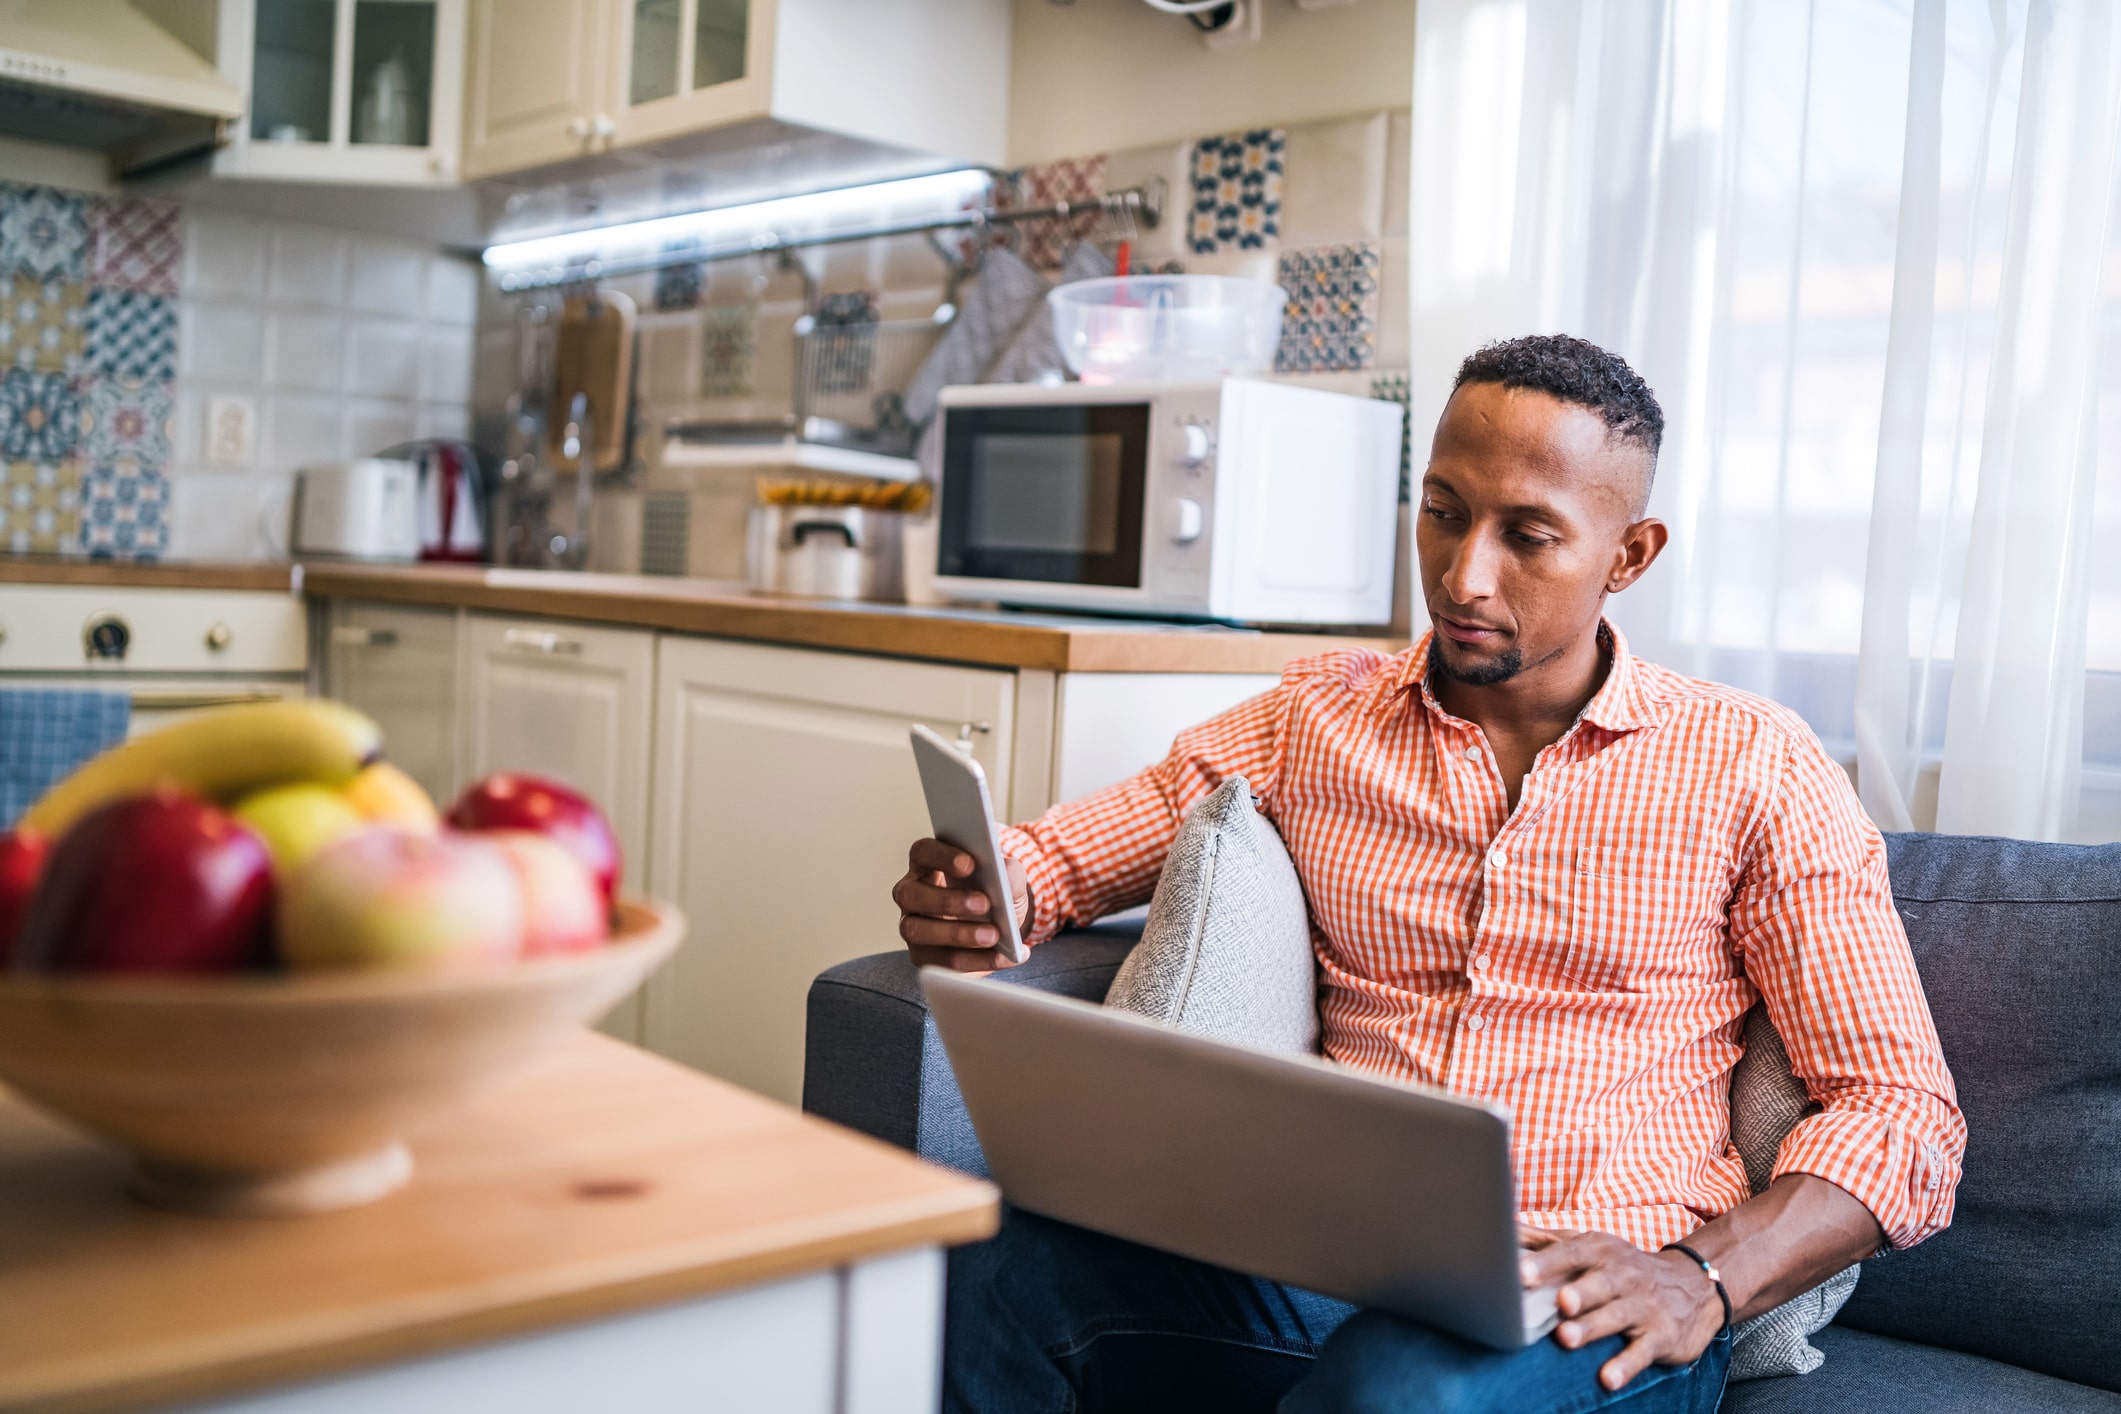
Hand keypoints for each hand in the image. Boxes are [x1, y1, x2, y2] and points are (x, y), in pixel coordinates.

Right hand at [892, 838, 1028, 973]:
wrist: (1002, 930)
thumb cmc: (996, 895)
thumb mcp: (1008, 881)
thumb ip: (1009, 872)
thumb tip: (1005, 873)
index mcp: (927, 864)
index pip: (923, 852)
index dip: (941, 856)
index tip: (970, 864)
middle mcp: (911, 894)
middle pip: (910, 894)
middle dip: (947, 900)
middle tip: (984, 903)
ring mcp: (912, 926)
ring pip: (917, 931)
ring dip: (958, 934)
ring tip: (994, 936)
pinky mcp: (922, 956)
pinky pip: (941, 962)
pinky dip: (977, 960)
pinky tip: (1005, 956)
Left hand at [1520, 1229, 1723, 1391]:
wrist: (1693, 1286)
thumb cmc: (1622, 1267)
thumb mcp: (1590, 1246)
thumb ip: (1544, 1242)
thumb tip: (1500, 1229)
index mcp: (1601, 1250)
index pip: (1572, 1253)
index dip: (1547, 1262)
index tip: (1520, 1273)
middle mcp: (1623, 1275)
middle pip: (1598, 1283)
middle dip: (1578, 1292)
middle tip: (1558, 1301)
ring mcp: (1644, 1306)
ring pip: (1616, 1317)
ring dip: (1592, 1328)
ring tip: (1567, 1338)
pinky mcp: (1661, 1336)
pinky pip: (1642, 1352)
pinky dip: (1626, 1365)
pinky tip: (1608, 1378)